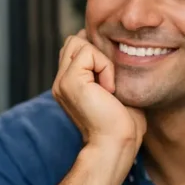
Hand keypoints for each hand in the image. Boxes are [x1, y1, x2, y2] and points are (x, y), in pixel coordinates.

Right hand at [52, 30, 145, 151]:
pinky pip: (88, 53)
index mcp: (70, 84)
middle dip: (96, 52)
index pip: (76, 48)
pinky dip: (105, 67)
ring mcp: (62, 81)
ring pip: (78, 41)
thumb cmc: (123, 123)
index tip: (110, 80)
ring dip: (100, 59)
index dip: (96, 53)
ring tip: (108, 86)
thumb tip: (110, 47)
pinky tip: (109, 90)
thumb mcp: (115, 89)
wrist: (116, 143)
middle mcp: (61, 82)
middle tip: (109, 81)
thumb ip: (107, 69)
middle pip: (73, 41)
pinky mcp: (69, 81)